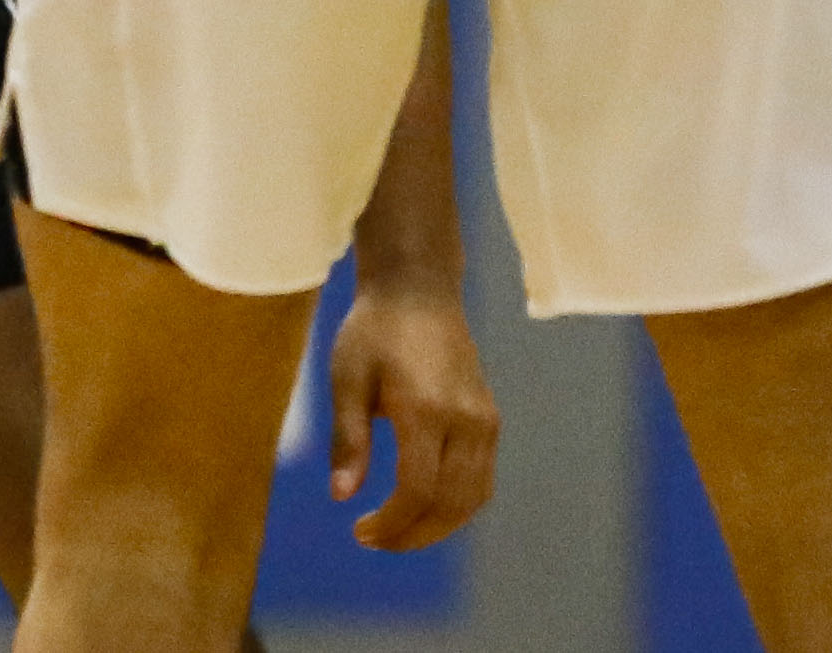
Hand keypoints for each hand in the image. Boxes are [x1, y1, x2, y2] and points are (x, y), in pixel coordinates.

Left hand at [325, 281, 498, 551]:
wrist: (418, 290)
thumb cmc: (373, 330)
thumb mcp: (346, 378)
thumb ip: (347, 439)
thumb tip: (341, 497)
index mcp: (426, 407)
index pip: (418, 489)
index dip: (392, 523)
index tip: (360, 532)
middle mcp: (465, 418)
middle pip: (450, 503)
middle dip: (413, 534)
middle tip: (374, 541)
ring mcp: (484, 420)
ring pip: (473, 498)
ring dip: (437, 527)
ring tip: (397, 533)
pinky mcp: (490, 419)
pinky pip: (481, 479)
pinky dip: (456, 506)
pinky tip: (423, 508)